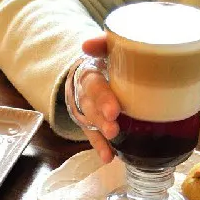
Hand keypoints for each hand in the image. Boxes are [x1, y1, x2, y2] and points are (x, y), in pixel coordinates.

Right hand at [65, 34, 120, 164]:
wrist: (92, 70)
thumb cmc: (108, 59)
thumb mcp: (107, 48)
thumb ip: (104, 43)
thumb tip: (87, 44)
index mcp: (89, 73)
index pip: (93, 84)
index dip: (102, 97)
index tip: (114, 111)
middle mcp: (85, 93)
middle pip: (90, 106)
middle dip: (101, 117)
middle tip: (114, 126)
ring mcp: (87, 109)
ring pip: (91, 122)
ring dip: (100, 133)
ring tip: (112, 143)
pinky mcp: (91, 122)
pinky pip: (93, 135)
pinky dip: (100, 146)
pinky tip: (108, 157)